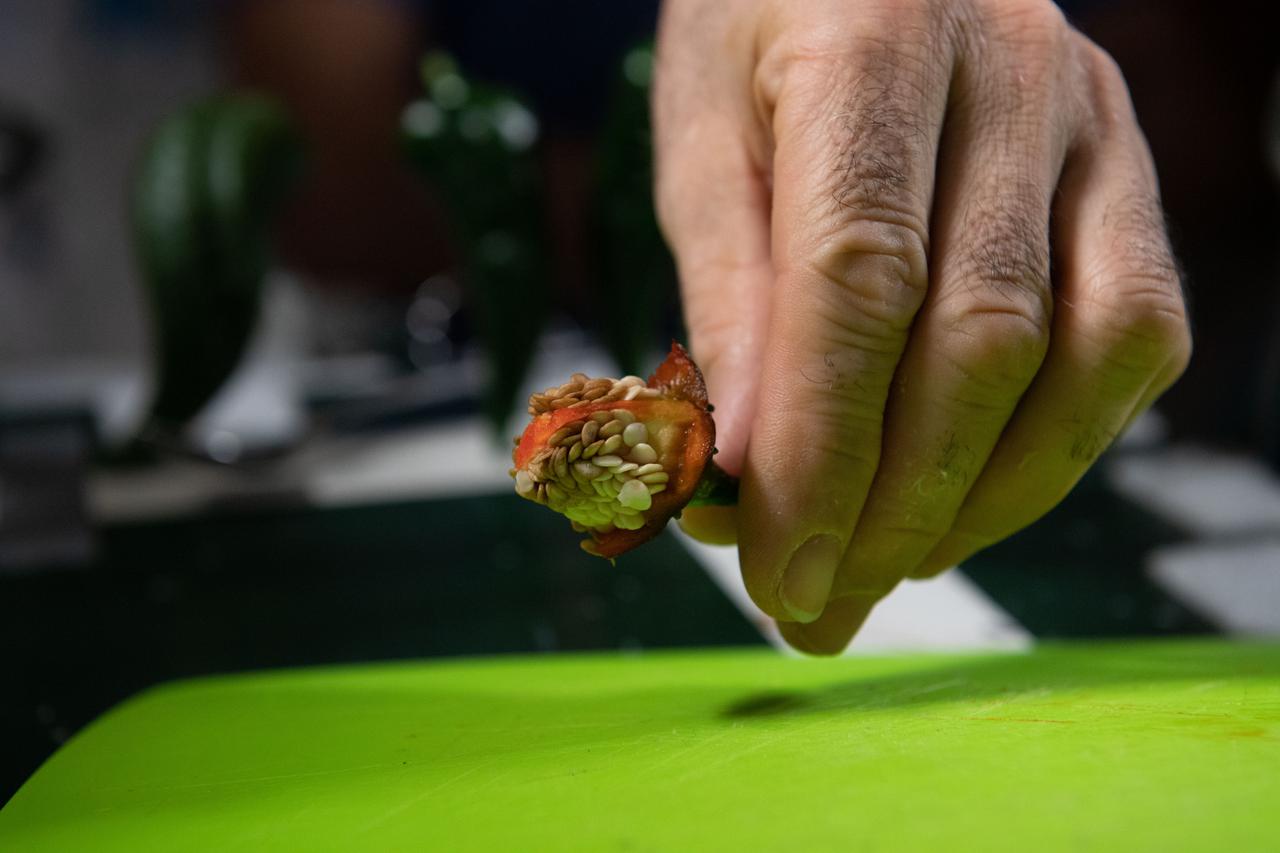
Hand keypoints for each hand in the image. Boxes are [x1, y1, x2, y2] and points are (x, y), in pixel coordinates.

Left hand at [653, 0, 1190, 652]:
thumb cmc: (755, 33)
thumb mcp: (699, 143)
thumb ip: (725, 296)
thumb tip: (747, 470)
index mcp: (870, 42)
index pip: (860, 280)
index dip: (824, 448)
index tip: (779, 568)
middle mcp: (1009, 71)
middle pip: (979, 336)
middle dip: (895, 503)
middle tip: (820, 604)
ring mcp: (1092, 118)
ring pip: (1081, 349)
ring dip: (986, 494)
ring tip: (892, 567)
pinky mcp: (1130, 165)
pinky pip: (1136, 327)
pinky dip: (1063, 439)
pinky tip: (980, 490)